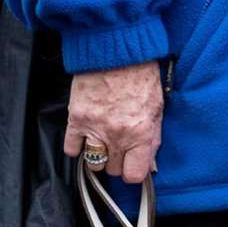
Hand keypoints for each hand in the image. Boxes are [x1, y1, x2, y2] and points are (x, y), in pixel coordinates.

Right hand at [64, 61, 162, 183]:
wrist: (115, 51)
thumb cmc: (140, 77)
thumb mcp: (157, 110)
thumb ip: (152, 140)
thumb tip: (148, 165)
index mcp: (141, 134)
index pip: (134, 175)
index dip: (133, 172)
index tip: (132, 166)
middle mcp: (117, 136)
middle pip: (113, 169)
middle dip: (117, 161)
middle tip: (119, 146)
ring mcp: (95, 128)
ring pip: (94, 163)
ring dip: (98, 156)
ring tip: (102, 143)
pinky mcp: (77, 118)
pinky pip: (71, 148)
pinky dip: (76, 147)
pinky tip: (84, 139)